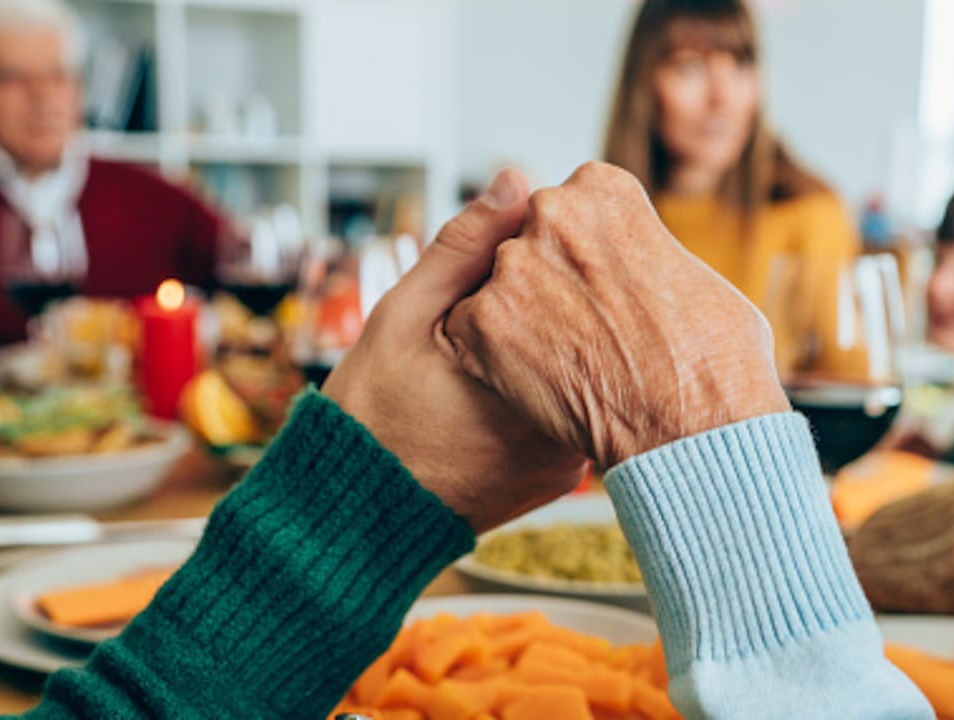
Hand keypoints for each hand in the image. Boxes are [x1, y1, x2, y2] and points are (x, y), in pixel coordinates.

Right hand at [322, 170, 586, 532]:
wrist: (358, 518)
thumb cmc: (370, 415)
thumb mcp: (401, 316)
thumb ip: (462, 249)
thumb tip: (517, 181)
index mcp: (530, 380)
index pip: (581, 292)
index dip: (563, 258)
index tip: (538, 246)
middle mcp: (564, 427)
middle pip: (595, 334)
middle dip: (570, 299)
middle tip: (531, 288)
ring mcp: (570, 459)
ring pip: (590, 374)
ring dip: (567, 342)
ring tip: (518, 333)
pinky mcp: (564, 477)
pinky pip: (579, 412)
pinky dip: (560, 385)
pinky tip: (519, 374)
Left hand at [445, 162, 789, 468]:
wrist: (695, 426)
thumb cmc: (715, 359)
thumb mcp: (695, 275)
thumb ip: (646, 251)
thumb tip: (638, 263)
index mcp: (604, 189)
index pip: (570, 208)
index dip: (584, 255)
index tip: (602, 289)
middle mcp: (553, 212)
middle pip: (529, 242)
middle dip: (547, 280)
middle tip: (581, 329)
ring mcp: (514, 265)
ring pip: (497, 285)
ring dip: (518, 318)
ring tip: (564, 362)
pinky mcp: (484, 322)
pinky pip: (469, 331)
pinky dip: (490, 358)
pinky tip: (533, 383)